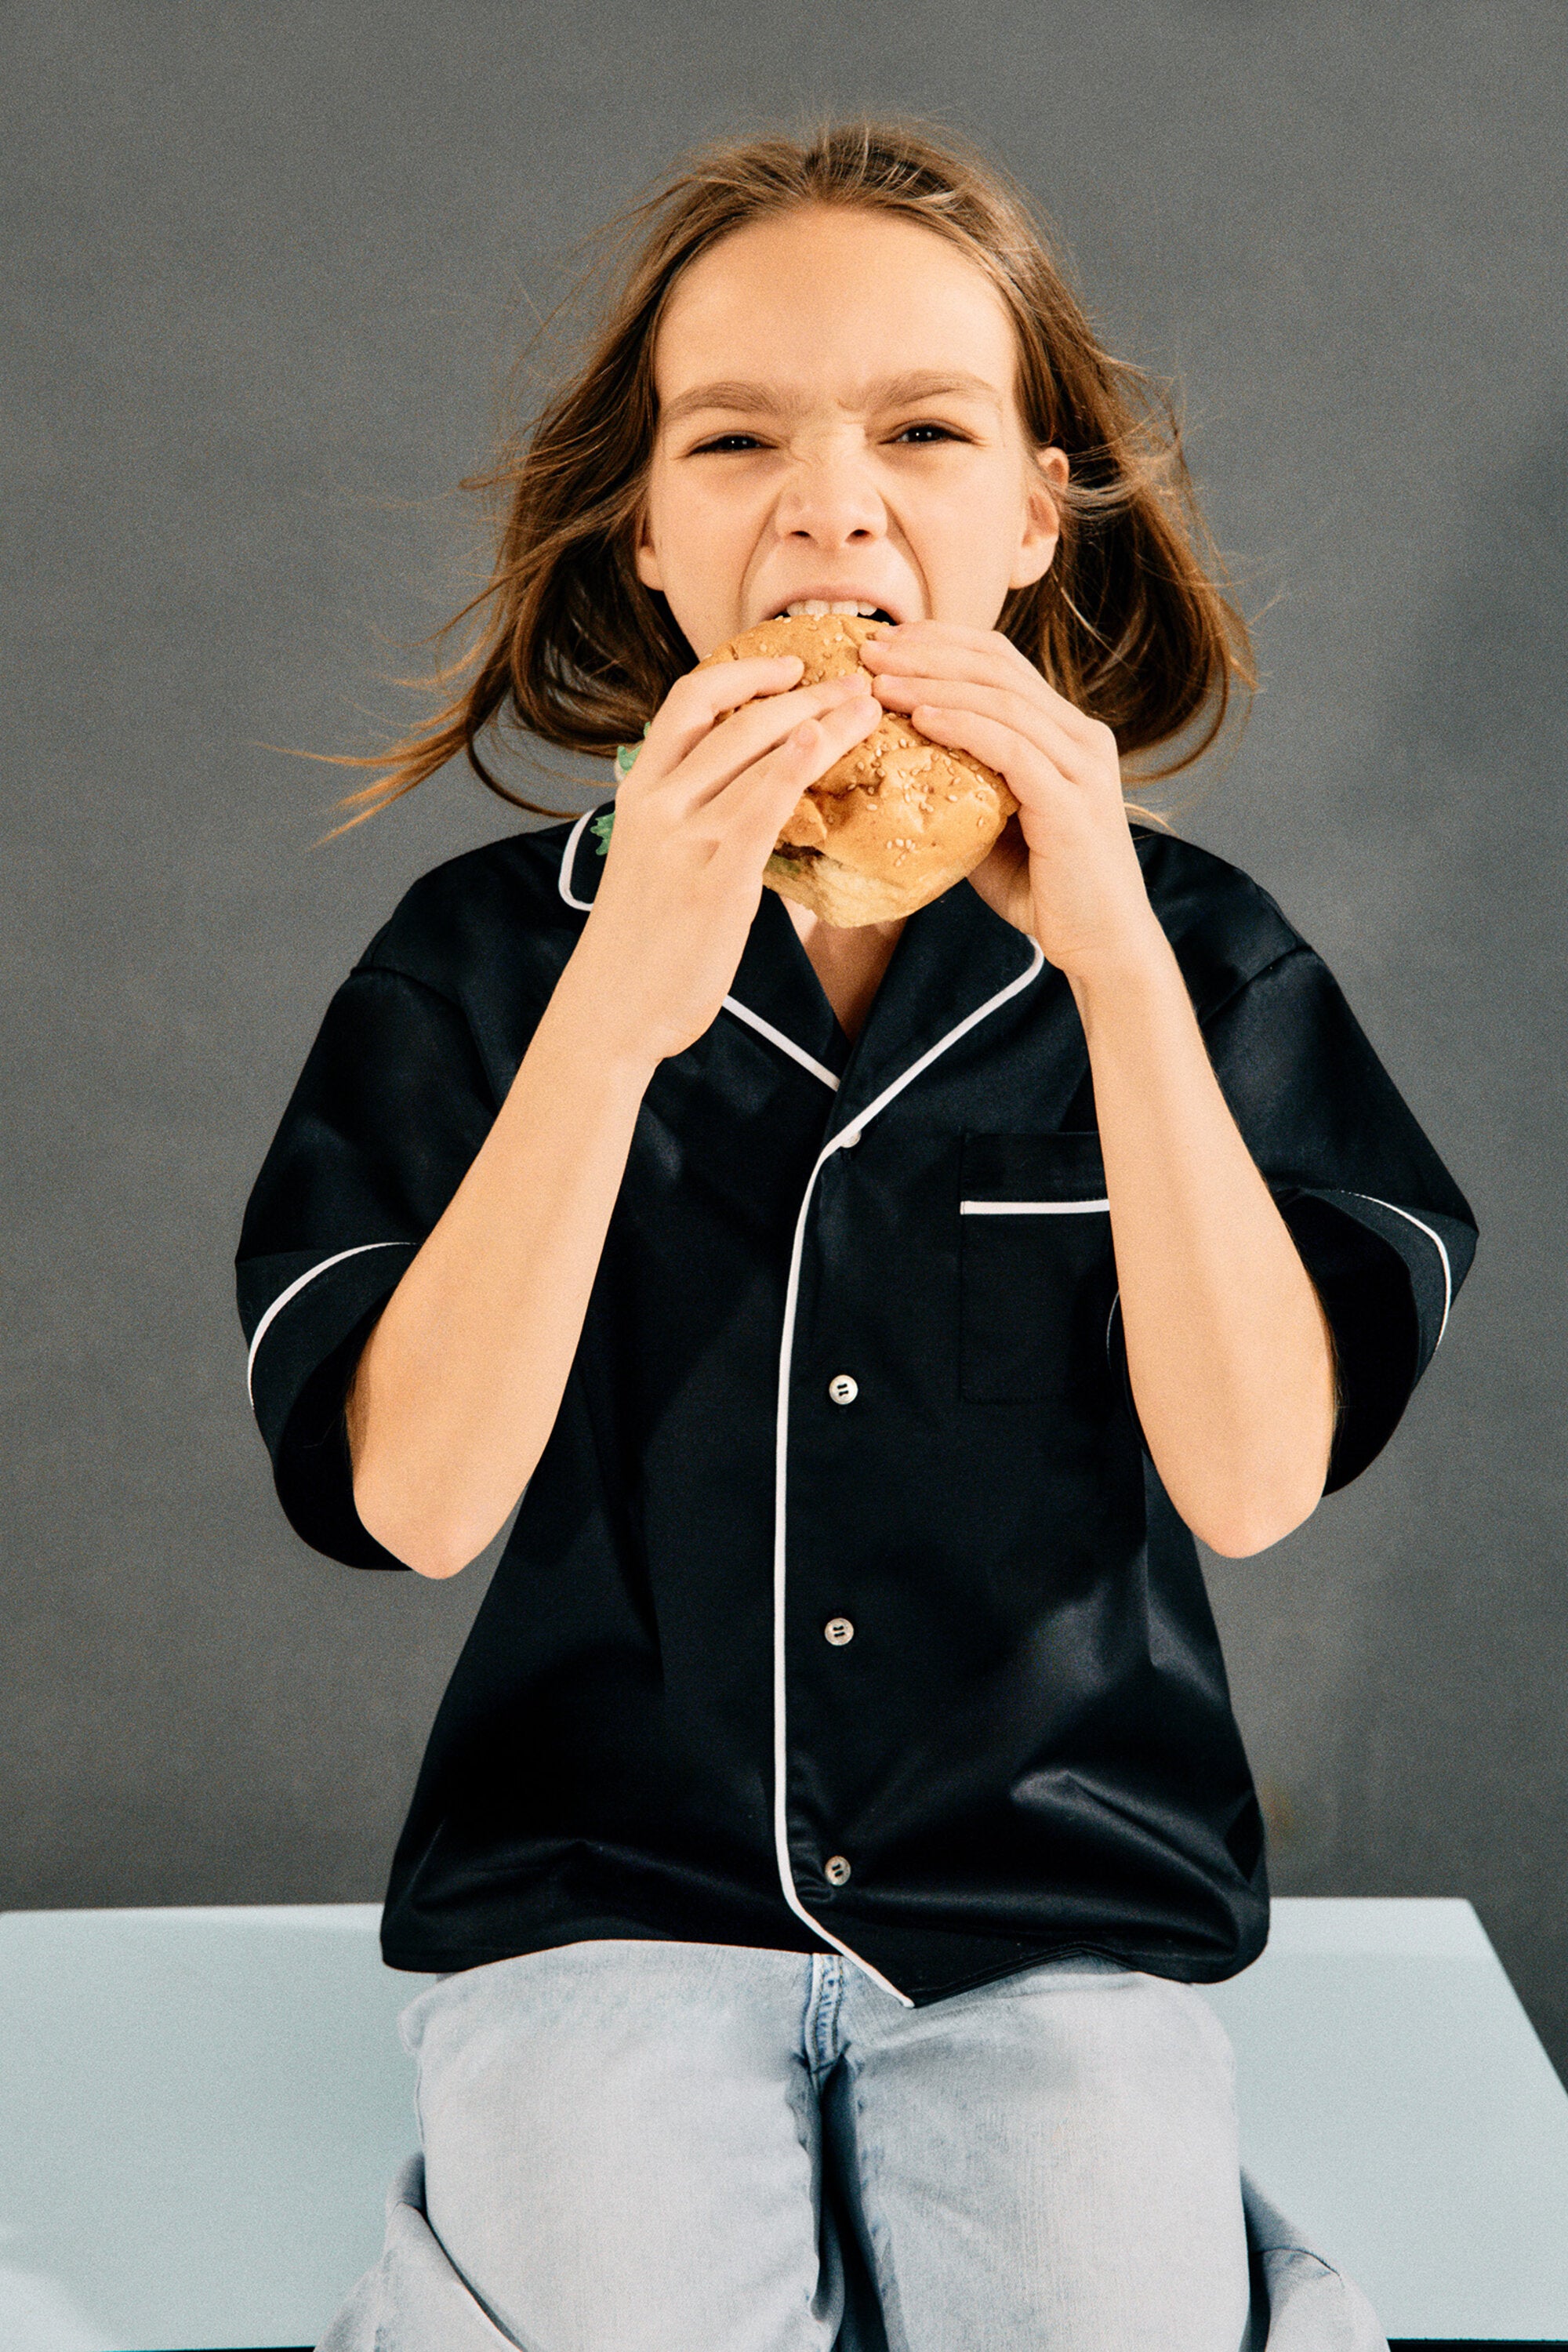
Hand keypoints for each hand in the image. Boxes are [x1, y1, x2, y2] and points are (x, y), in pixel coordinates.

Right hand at [572, 656, 879, 1065]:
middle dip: (804, 691)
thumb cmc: (643, 943)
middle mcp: (659, 802)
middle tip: (856, 682)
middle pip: (737, 719)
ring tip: (868, 709)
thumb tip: (764, 807)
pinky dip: (796, 764)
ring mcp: (685, 837)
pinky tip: (826, 741)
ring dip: (821, 722)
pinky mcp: (716, 877)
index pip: (690, 701)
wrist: (612, 1008)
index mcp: (640, 791)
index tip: (791, 666)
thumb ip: (698, 823)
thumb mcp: (655, 862)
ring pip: (758, 753)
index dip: (744, 673)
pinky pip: (762, 805)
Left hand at [858, 623, 1164, 984]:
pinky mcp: (1071, 801)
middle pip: (999, 668)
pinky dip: (961, 726)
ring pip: (1000, 700)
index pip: (1003, 664)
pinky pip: (1009, 746)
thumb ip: (965, 785)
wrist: (1103, 945)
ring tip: (879, 682)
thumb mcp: (996, 825)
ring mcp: (1081, 766)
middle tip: (871, 649)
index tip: (886, 643)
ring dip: (933, 684)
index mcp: (1068, 734)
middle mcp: (1082, 738)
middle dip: (929, 651)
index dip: (943, 643)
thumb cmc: (1046, 890)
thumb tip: (897, 762)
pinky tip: (919, 718)